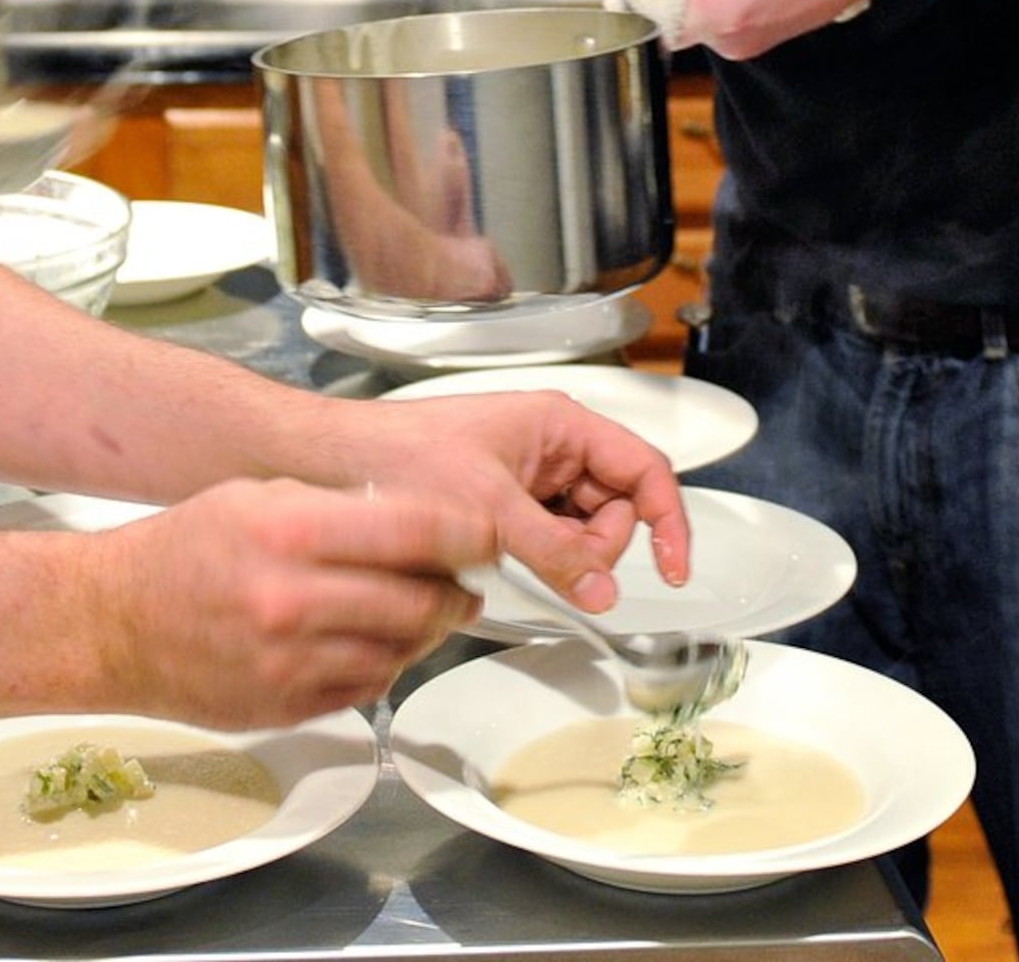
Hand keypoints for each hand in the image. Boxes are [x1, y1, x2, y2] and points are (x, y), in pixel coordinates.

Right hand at [85, 480, 488, 724]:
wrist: (109, 624)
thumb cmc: (182, 552)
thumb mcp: (259, 496)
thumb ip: (342, 508)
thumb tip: (424, 523)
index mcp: (289, 530)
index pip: (418, 530)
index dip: (469, 534)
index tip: (488, 535)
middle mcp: (293, 599)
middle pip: (422, 600)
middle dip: (455, 590)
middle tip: (463, 581)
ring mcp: (290, 661)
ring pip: (402, 651)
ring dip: (424, 632)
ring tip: (420, 611)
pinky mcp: (286, 707)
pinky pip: (367, 689)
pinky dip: (382, 665)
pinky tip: (369, 642)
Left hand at [322, 390, 690, 615]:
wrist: (343, 464)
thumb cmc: (404, 455)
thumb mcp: (488, 509)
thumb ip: (553, 553)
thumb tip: (602, 593)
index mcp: (561, 425)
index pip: (645, 470)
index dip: (668, 521)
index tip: (674, 568)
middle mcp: (554, 446)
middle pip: (617, 508)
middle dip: (598, 547)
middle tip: (558, 565)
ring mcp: (532, 476)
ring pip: (584, 530)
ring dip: (565, 556)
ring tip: (514, 555)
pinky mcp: (509, 503)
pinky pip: (551, 538)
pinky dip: (541, 558)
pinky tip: (505, 560)